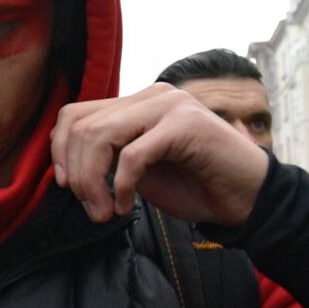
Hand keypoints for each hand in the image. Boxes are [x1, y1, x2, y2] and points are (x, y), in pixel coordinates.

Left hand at [51, 83, 269, 226]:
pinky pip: (132, 154)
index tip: (65, 185)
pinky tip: (127, 206)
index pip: (75, 114)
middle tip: (92, 209)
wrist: (248, 200)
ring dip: (93, 181)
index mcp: (137, 102)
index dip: (60, 150)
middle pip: (82, 125)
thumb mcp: (137, 169)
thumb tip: (65, 166)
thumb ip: (107, 157)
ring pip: (100, 136)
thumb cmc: (195, 185)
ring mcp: (170, 105)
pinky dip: (122, 185)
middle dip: (77, 173)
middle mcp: (152, 95)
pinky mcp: (186, 125)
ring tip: (104, 212)